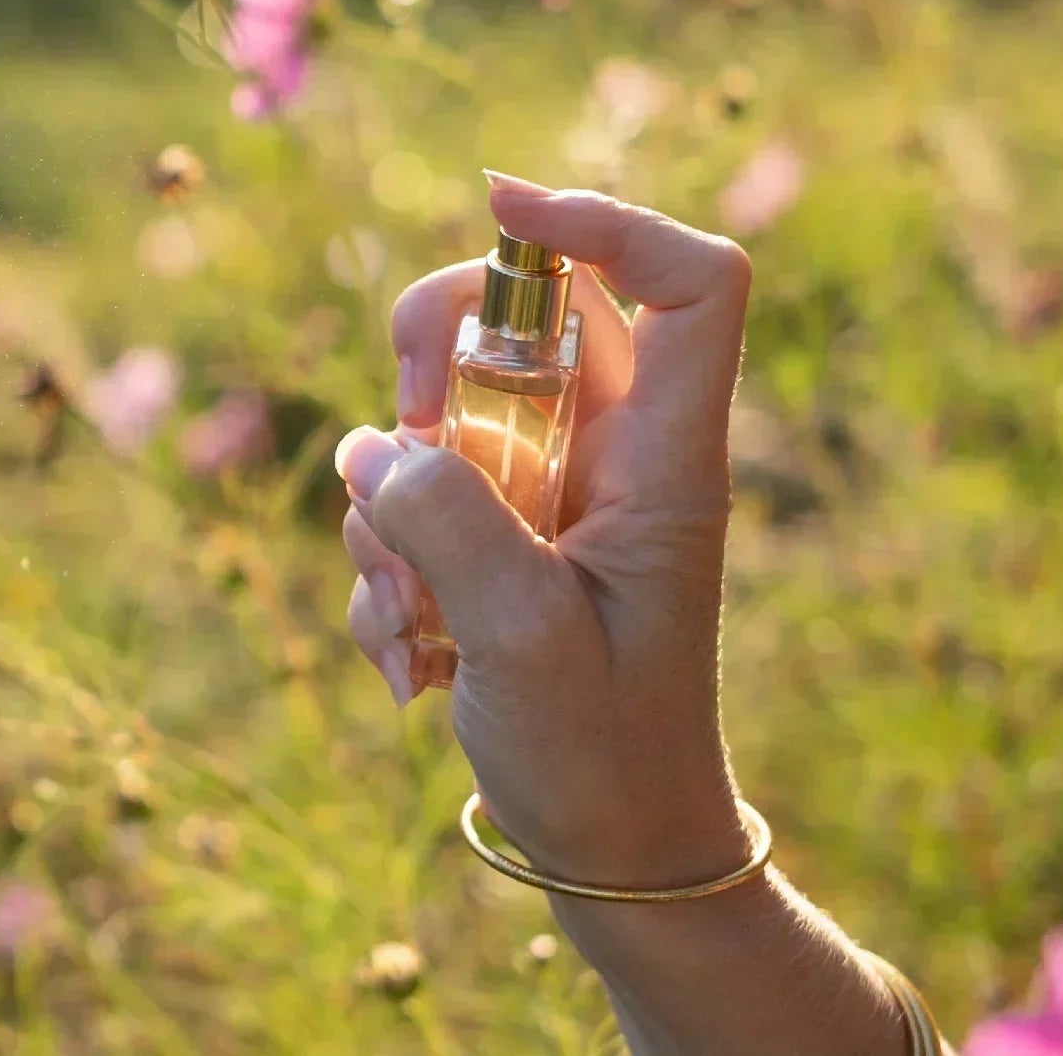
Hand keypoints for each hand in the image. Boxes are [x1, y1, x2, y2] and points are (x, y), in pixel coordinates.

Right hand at [335, 173, 754, 888]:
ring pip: (442, 418)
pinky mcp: (495, 546)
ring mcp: (549, 501)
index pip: (688, 283)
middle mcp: (614, 461)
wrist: (610, 859)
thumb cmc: (603, 760)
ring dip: (388, 508)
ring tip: (409, 622)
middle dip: (430, 368)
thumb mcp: (524, 644)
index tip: (498, 204)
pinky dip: (382, 569)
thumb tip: (374, 449)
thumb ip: (453, 525)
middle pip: (522, 322)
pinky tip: (407, 661)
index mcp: (668, 464)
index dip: (605, 218)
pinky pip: (409, 501)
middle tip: (398, 450)